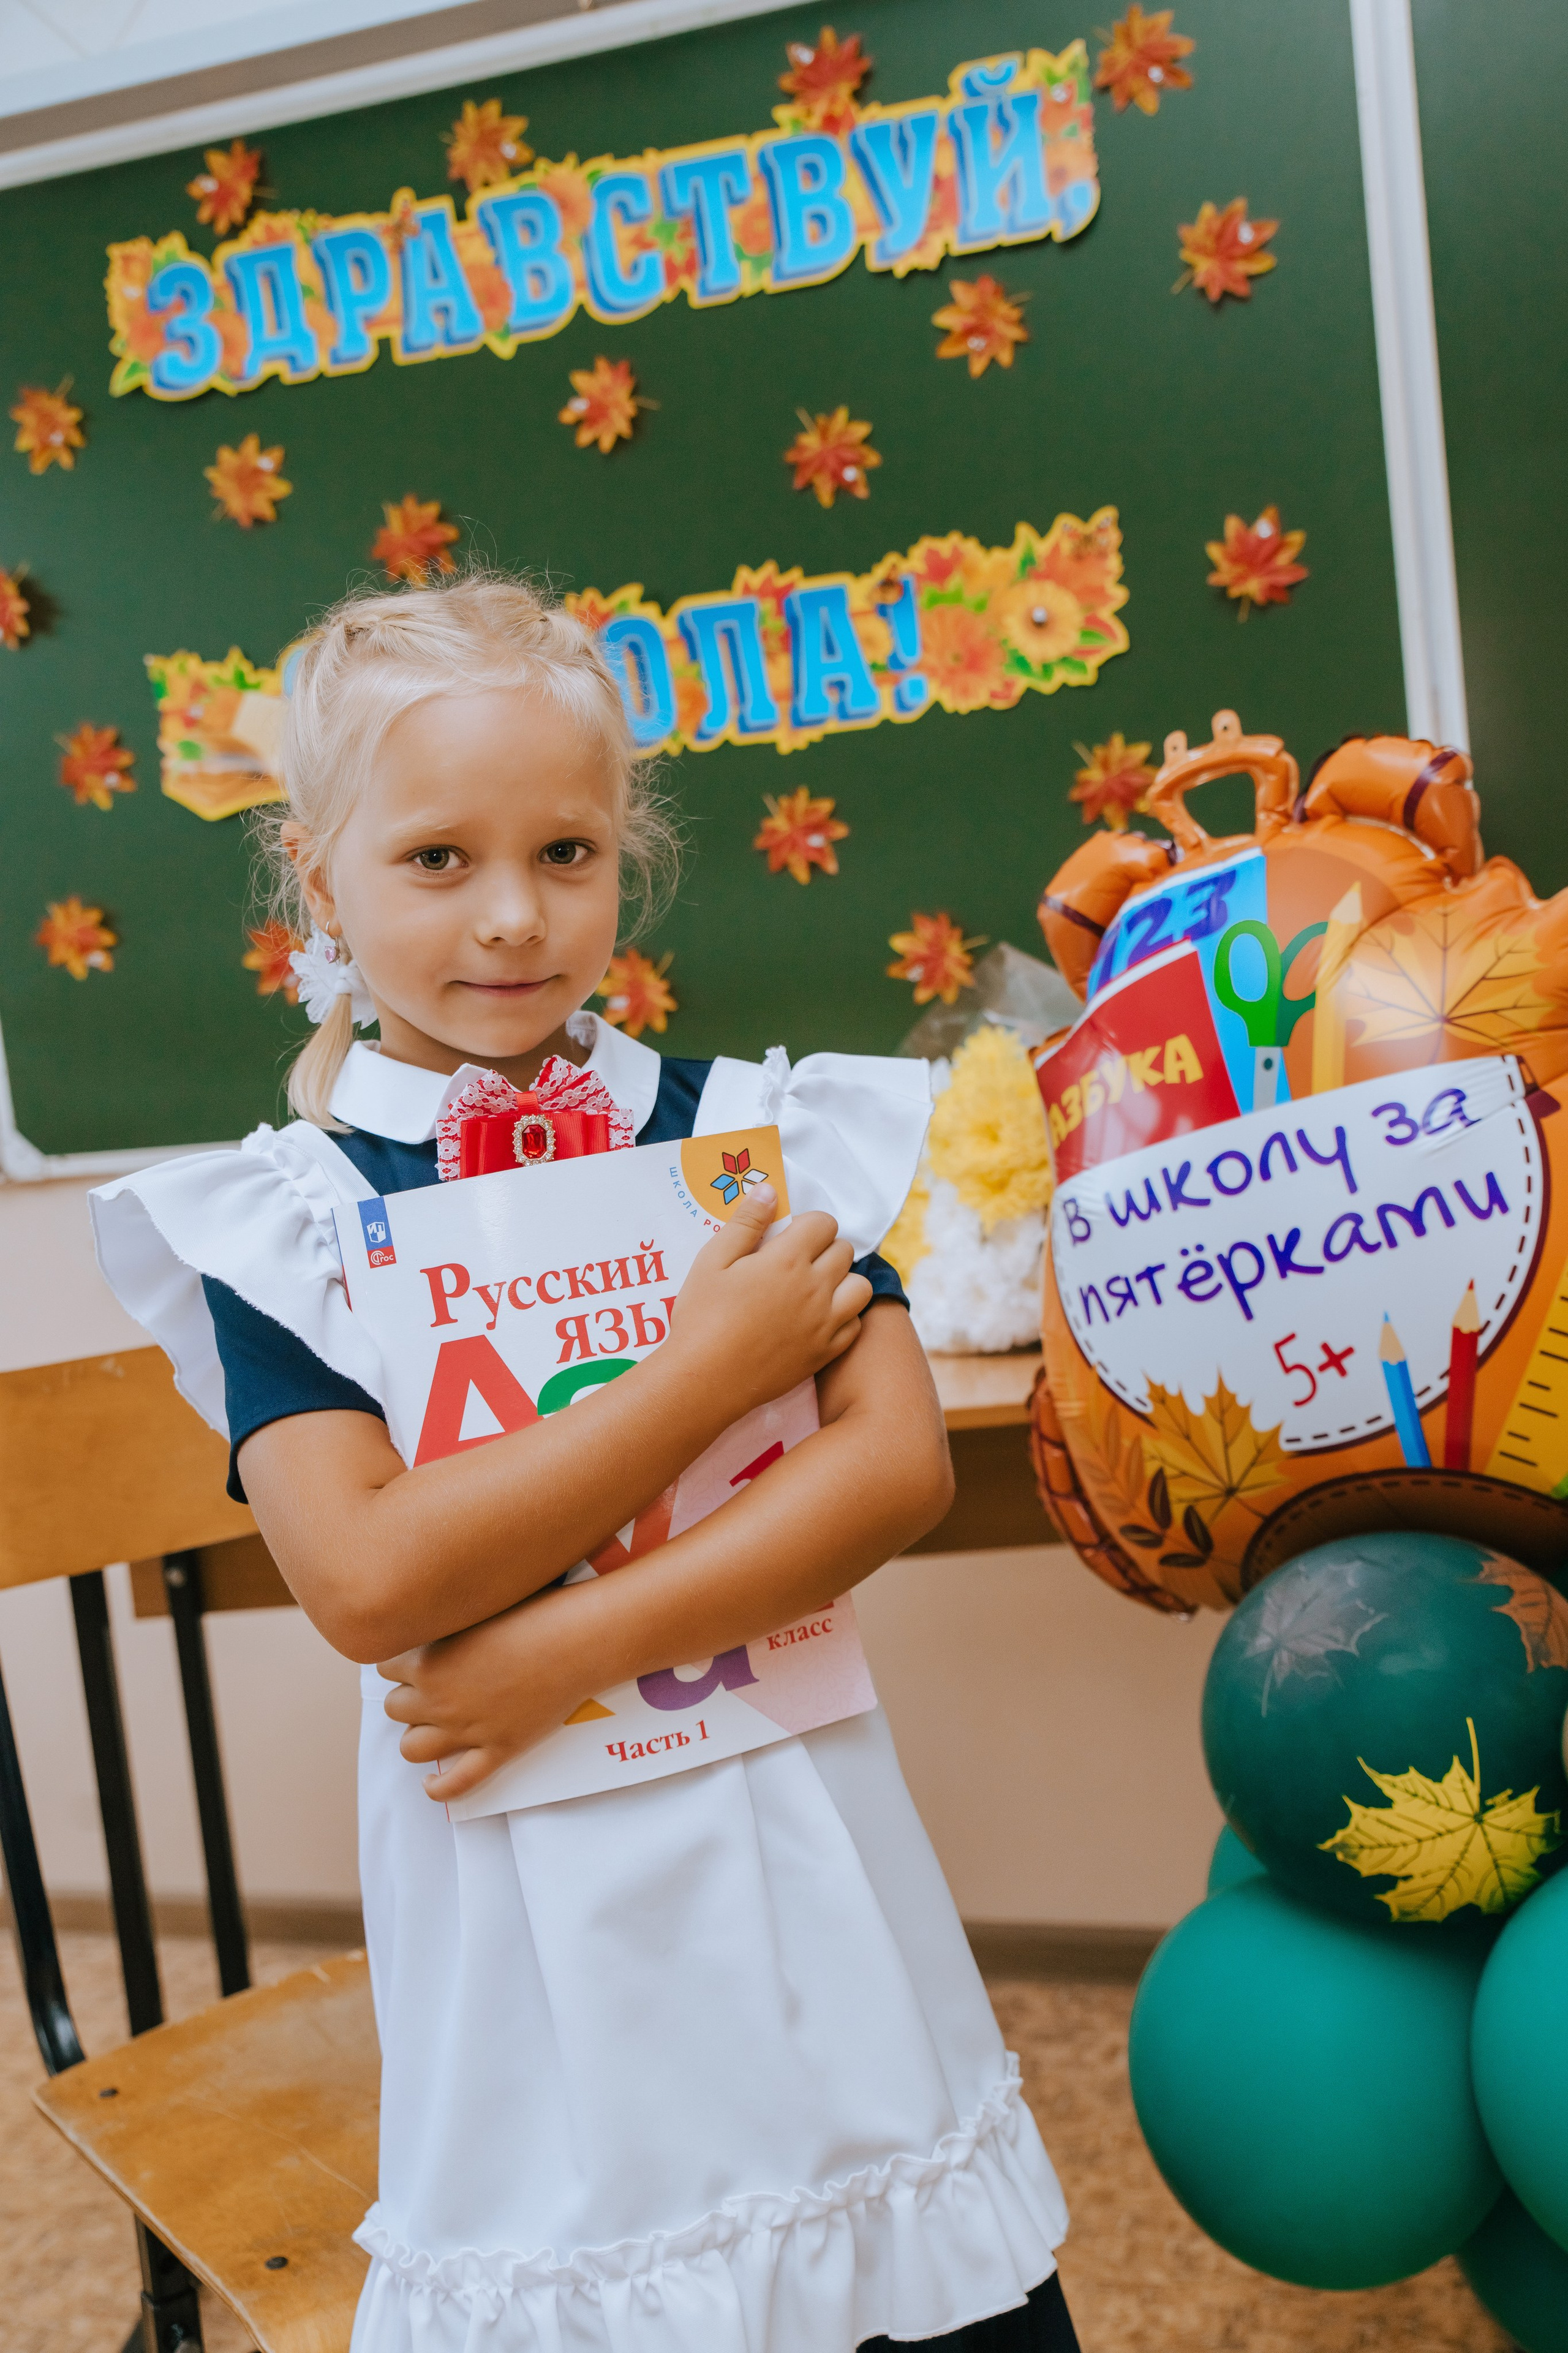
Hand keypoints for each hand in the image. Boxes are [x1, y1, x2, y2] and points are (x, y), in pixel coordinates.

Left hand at [379, 1583, 593, 1800]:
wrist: (573, 1642)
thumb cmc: (532, 1613)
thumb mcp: (476, 1609)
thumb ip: (446, 1623)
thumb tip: (432, 1623)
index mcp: (428, 1662)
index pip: (385, 1668)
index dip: (400, 1663)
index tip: (415, 1658)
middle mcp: (438, 1700)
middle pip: (394, 1708)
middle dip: (408, 1697)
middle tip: (430, 1686)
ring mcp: (467, 1730)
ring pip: (412, 1748)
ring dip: (417, 1736)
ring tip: (431, 1725)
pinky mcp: (496, 1750)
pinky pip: (456, 1784)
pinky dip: (437, 1787)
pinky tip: (432, 1780)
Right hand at [665, 1187, 871, 1415]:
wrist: (705, 1380)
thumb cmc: (702, 1317)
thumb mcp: (712, 1261)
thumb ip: (745, 1223)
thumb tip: (769, 1190)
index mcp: (787, 1259)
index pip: (824, 1223)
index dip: (808, 1225)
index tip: (788, 1237)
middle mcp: (815, 1288)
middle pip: (844, 1251)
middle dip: (824, 1249)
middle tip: (796, 1262)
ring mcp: (825, 1322)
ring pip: (860, 1287)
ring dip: (843, 1281)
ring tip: (815, 1288)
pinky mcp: (826, 1352)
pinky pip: (855, 1324)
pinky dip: (844, 1317)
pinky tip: (817, 1319)